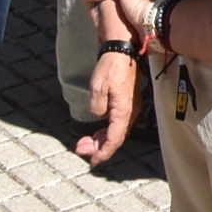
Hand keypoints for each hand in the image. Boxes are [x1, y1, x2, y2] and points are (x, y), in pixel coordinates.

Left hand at [75, 49, 138, 164]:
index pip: (115, 139)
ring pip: (117, 131)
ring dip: (102, 139)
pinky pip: (118, 123)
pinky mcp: (127, 102)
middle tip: (81, 149)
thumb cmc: (111, 66)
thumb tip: (98, 115)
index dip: (103, 152)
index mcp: (124, 110)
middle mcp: (130, 111)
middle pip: (116, 137)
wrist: (122, 49)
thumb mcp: (97, 87)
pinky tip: (97, 130)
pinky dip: (106, 130)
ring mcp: (130, 106)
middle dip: (99, 147)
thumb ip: (96, 106)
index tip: (93, 162)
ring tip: (85, 142)